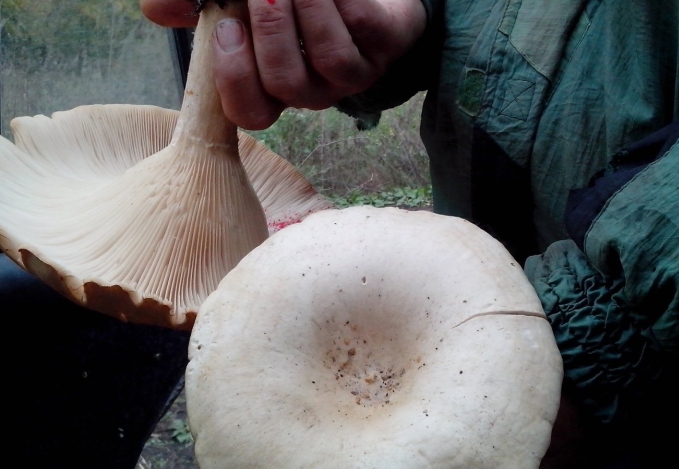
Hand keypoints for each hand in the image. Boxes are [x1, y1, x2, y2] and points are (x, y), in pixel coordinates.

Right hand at [141, 0, 426, 129]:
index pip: (250, 111)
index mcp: (272, 86)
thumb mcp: (234, 1)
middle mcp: (311, 89)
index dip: (234, 78)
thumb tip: (156, 11)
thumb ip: (194, 3)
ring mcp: (350, 73)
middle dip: (270, 31)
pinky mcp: (385, 46)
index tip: (225, 28)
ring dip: (306, 9)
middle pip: (286, 83)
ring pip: (328, 57)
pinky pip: (361, 24)